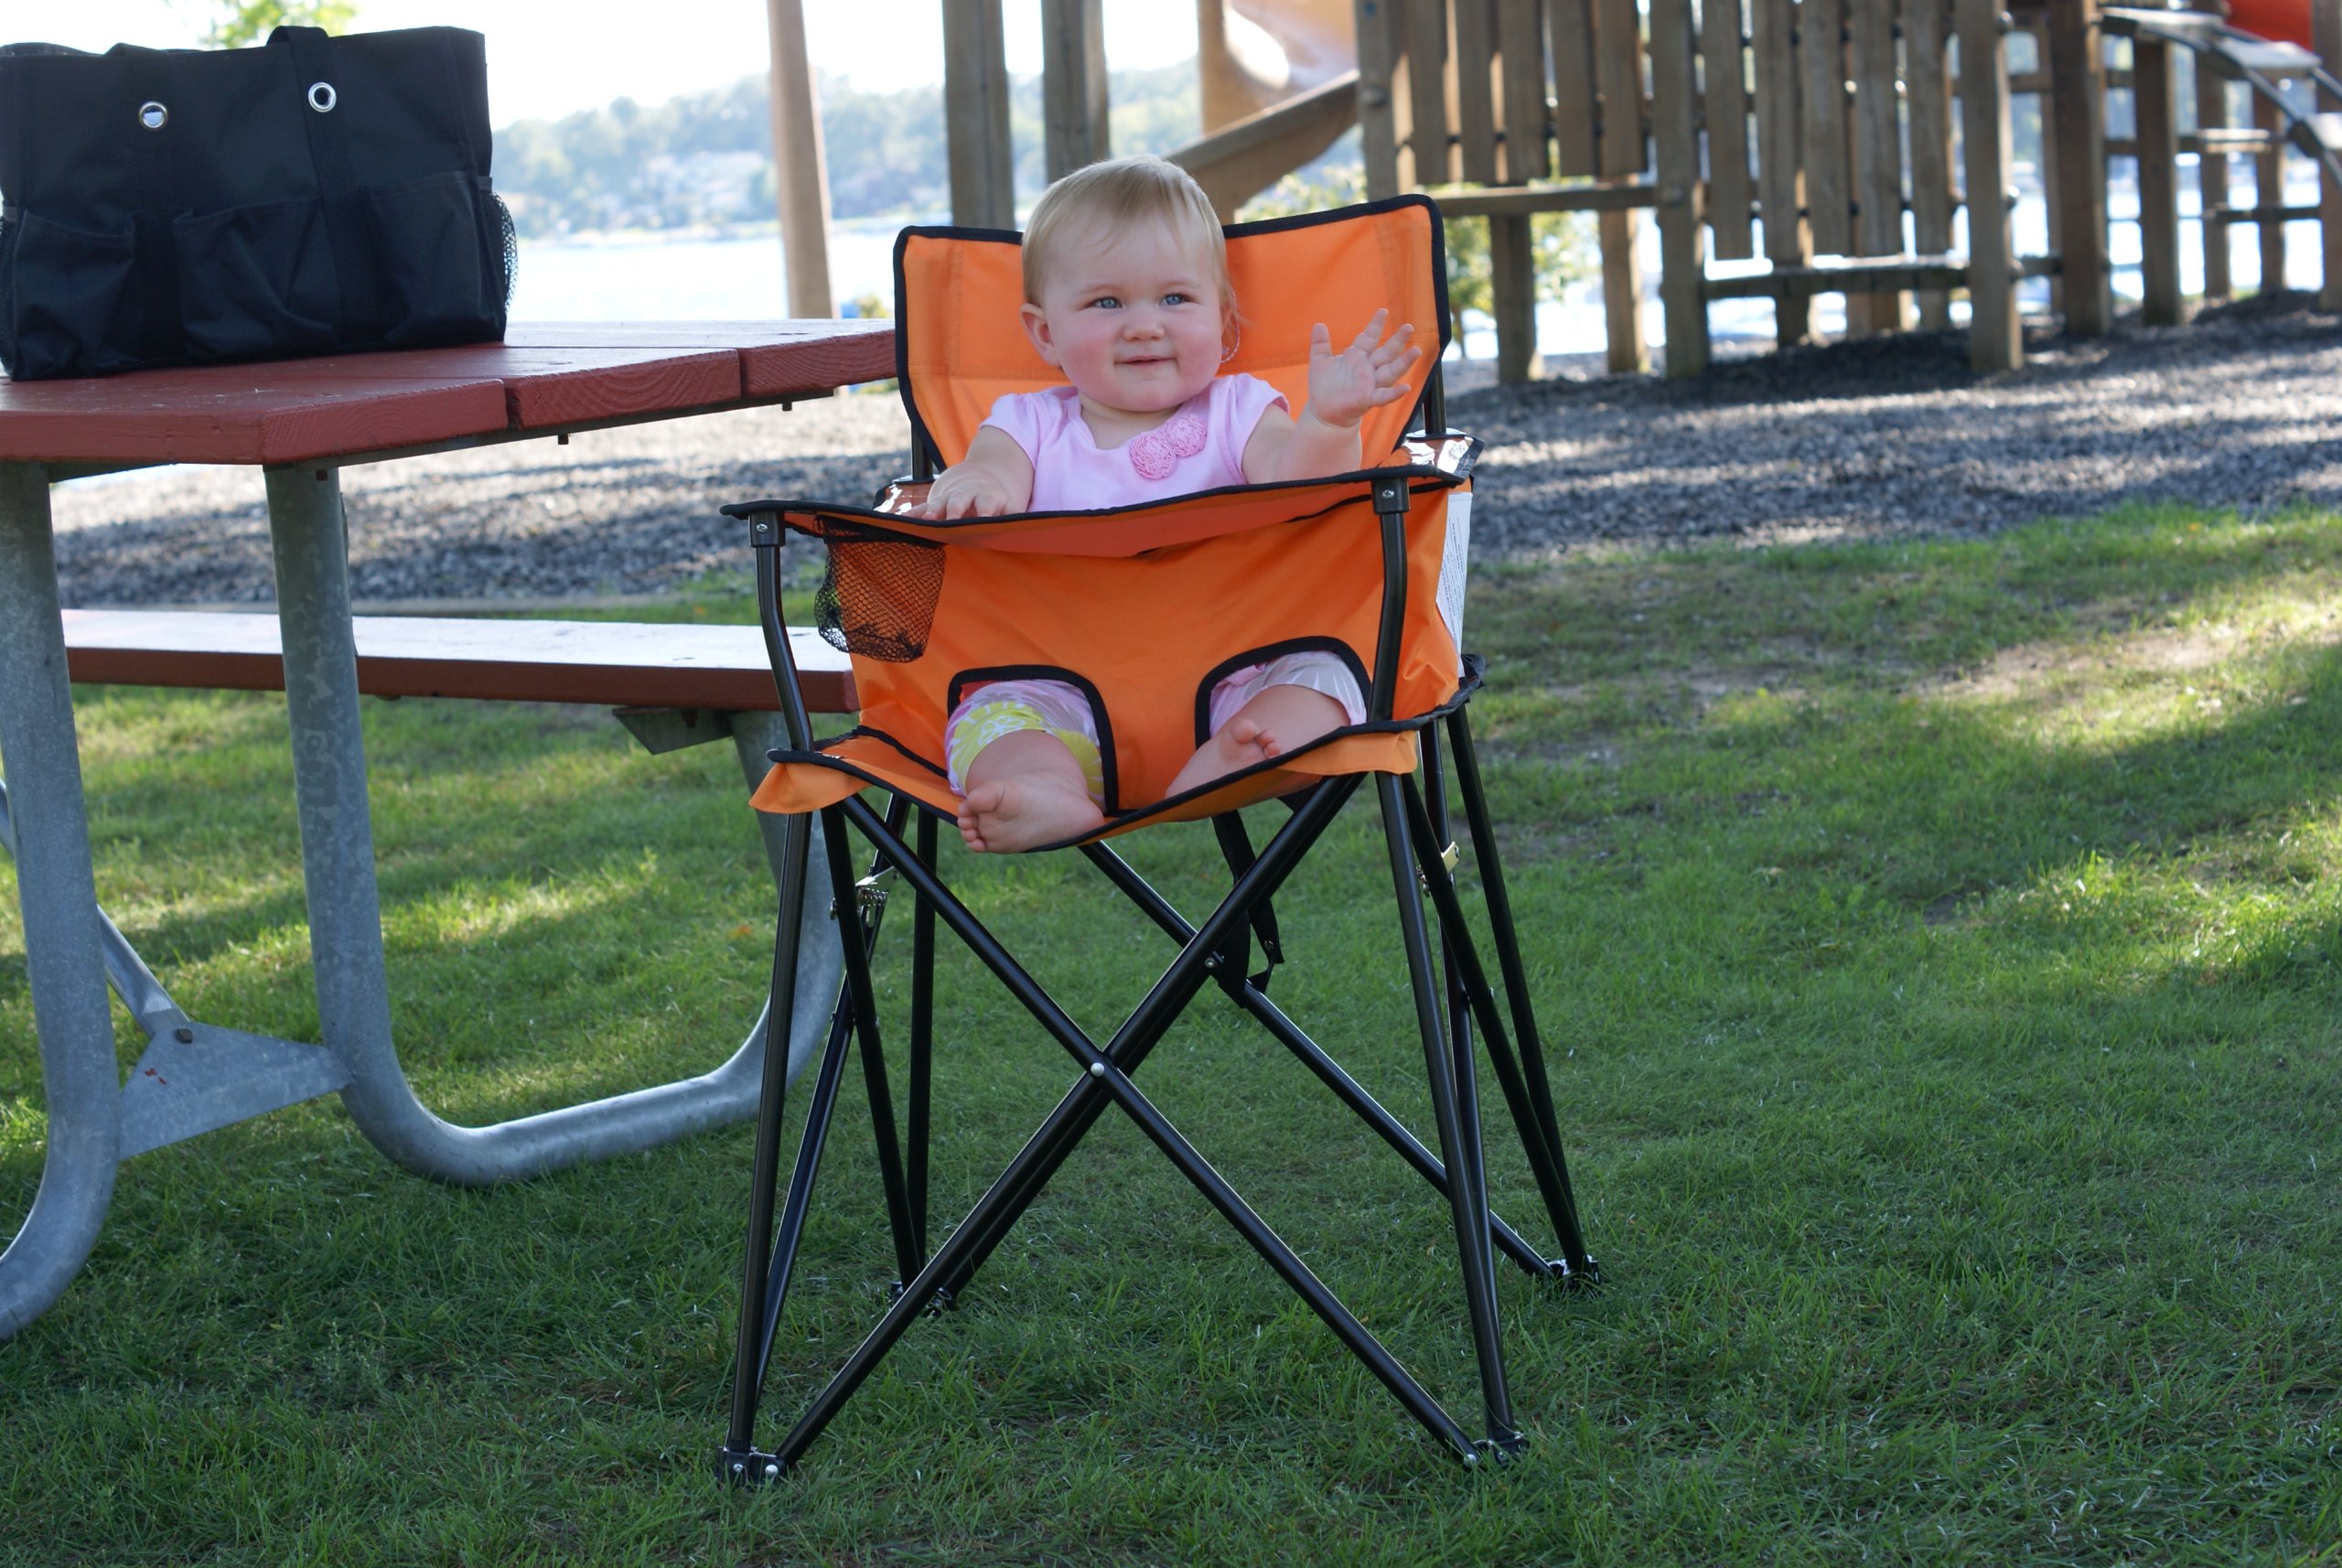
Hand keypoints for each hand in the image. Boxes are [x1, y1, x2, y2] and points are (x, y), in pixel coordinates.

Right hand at [908, 465, 1015, 518]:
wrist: (979, 478)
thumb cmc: (999, 503)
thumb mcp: (1011, 508)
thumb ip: (1016, 519)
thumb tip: (1031, 533)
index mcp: (988, 496)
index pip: (987, 502)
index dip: (986, 510)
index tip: (984, 519)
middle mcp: (966, 495)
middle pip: (960, 500)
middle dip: (955, 509)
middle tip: (951, 519)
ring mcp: (949, 498)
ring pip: (939, 504)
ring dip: (931, 511)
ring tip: (925, 520)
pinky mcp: (935, 504)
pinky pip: (922, 509)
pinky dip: (912, 515)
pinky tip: (902, 520)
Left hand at [1304, 309, 1420, 430]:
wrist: (1323, 411)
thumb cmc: (1324, 386)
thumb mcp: (1320, 362)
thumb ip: (1320, 344)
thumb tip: (1318, 325)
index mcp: (1357, 356)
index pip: (1369, 337)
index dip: (1376, 325)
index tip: (1383, 311)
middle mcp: (1368, 368)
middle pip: (1386, 352)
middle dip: (1398, 340)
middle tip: (1409, 327)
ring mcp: (1370, 384)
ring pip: (1390, 371)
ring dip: (1404, 362)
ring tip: (1417, 350)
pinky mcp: (1367, 399)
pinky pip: (1383, 396)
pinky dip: (1394, 393)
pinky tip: (1406, 388)